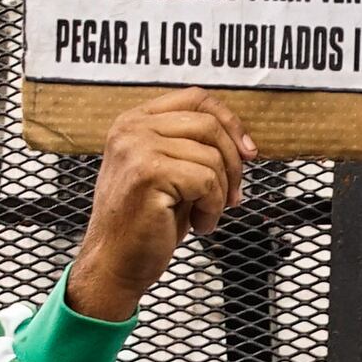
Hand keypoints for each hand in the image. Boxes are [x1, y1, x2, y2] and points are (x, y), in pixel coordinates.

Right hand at [63, 91, 254, 322]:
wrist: (114, 264)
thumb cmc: (144, 224)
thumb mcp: (169, 172)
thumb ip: (193, 147)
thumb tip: (242, 142)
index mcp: (135, 121)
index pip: (197, 98)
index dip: (230, 122)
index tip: (247, 152)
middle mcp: (132, 128)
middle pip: (209, 124)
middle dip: (233, 164)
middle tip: (231, 196)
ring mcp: (137, 148)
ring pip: (212, 156)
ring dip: (220, 193)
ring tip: (204, 215)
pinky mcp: (148, 173)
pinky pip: (206, 181)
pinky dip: (212, 208)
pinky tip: (199, 225)